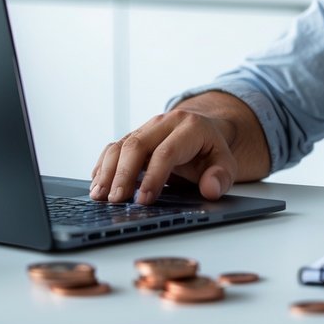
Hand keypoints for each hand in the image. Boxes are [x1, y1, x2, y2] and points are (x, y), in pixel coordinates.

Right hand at [90, 108, 238, 204]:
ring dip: (107, 171)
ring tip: (100, 196)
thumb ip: (221, 177)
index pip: (166, 152)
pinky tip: (97, 183)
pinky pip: (114, 147)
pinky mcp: (134, 136)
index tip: (144, 200)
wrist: (204, 128)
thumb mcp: (226, 163)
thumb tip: (210, 189)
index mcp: (189, 127)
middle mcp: (164, 123)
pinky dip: (103, 166)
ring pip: (121, 145)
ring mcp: (146, 128)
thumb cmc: (211, 150)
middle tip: (116, 201)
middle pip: (137, 145)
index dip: (154, 177)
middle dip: (123, 175)